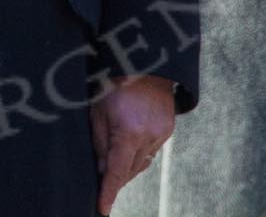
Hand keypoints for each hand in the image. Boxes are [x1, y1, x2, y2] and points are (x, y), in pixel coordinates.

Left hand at [90, 74, 176, 214]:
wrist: (145, 62)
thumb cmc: (114, 84)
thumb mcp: (98, 111)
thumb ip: (100, 143)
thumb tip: (103, 171)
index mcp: (128, 131)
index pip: (116, 171)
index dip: (108, 192)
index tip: (103, 209)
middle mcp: (148, 136)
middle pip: (129, 170)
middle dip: (115, 178)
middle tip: (102, 181)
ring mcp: (161, 133)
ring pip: (141, 163)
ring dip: (127, 165)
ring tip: (114, 157)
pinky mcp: (167, 130)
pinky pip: (150, 151)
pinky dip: (139, 153)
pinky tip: (130, 144)